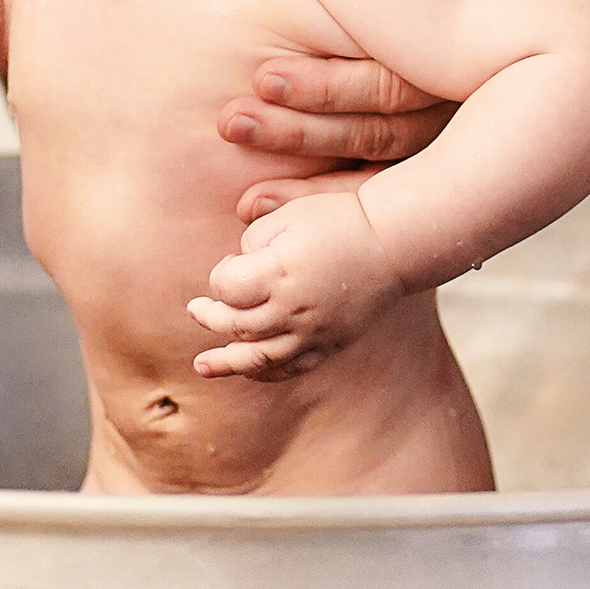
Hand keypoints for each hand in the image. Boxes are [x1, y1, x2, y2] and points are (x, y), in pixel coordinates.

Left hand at [189, 185, 405, 376]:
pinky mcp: (329, 344)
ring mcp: (312, 332)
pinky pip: (292, 368)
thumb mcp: (288, 216)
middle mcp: (293, 308)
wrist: (392, 243)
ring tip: (202, 366)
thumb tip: (236, 270)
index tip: (230, 262)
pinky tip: (248, 371)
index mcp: (279, 272)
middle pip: (235, 325)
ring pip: (259, 358)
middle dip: (210, 317)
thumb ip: (251, 241)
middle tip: (197, 309)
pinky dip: (266, 373)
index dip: (219, 276)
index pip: (226, 288)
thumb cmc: (338, 220)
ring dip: (226, 362)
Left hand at [212, 0, 528, 219]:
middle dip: (303, 136)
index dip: (329, 88)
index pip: (395, 84)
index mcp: (468, 53)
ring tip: (240, 190)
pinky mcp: (424, 161)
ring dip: (303, 176)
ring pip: (374, 172)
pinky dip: (319, 202)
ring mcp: (445, 140)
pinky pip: (371, 191)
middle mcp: (461, 105)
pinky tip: (258, 207)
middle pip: (380, 136)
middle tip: (232, 122)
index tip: (262, 78)